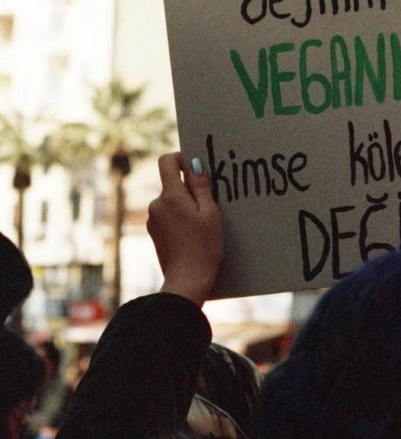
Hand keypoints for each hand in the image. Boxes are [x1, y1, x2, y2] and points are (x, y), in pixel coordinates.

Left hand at [147, 152, 224, 306]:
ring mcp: (152, 220)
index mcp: (171, 196)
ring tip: (202, 225)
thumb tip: (194, 164)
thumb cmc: (204, 247)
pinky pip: (167, 216)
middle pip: (171, 184)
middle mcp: (156, 205)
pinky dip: (179, 218)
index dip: (180, 158)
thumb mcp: (210, 213)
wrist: (187, 281)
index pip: (166, 162)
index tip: (195, 167)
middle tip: (209, 205)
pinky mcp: (154, 233)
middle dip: (189, 189)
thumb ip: (200, 186)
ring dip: (185, 205)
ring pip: (171, 201)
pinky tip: (192, 235)